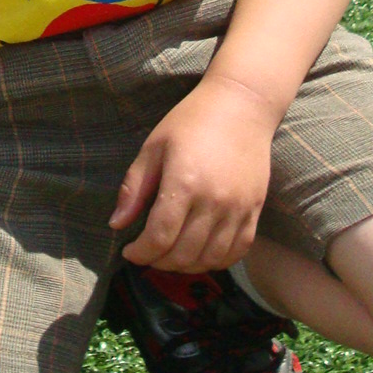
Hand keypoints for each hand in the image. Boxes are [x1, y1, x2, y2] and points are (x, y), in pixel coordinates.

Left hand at [109, 71, 276, 273]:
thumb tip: (116, 224)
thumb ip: (134, 188)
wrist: (242, 106)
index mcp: (184, 182)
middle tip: (148, 254)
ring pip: (211, 259)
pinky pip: (238, 250)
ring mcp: (238, 207)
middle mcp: (214, 200)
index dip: (140, 253)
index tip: (129, 252)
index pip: (159, 238)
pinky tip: (201, 253)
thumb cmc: (191, 121)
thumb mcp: (153, 147)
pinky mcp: (255, 209)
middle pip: (184, 254)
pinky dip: (217, 261)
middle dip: (159, 262)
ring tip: (171, 255)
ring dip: (186, 266)